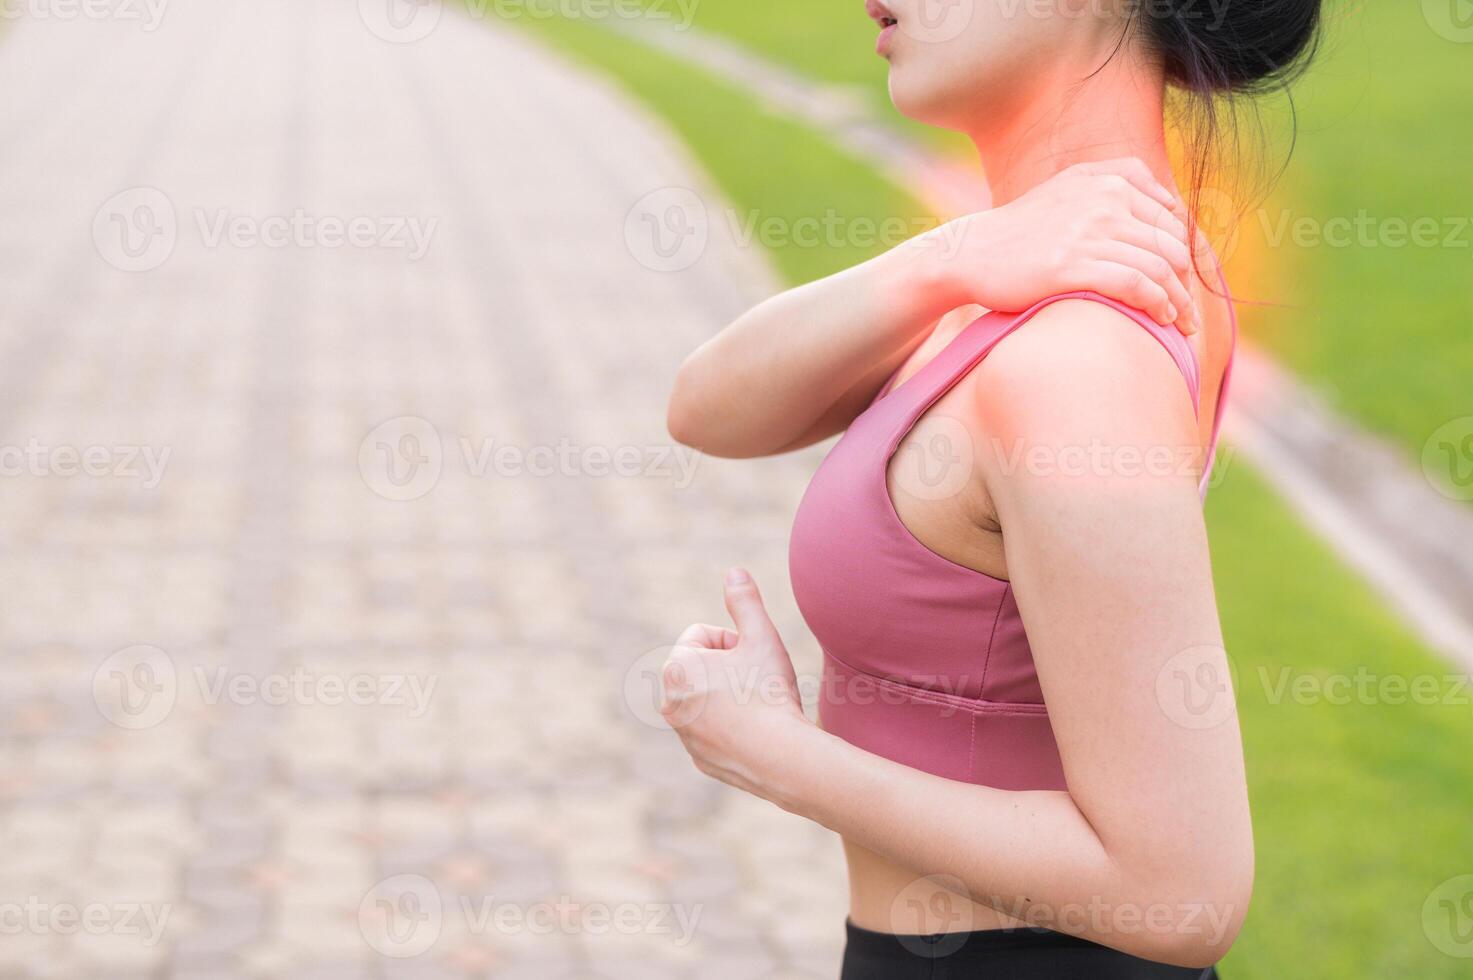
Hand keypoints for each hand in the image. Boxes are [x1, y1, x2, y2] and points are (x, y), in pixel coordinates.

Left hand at [660, 568, 809, 801]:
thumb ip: (745, 601)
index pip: (704, 634)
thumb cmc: (768, 692)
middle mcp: (669, 702)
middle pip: (705, 667)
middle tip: (757, 683)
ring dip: (731, 696)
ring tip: (758, 708)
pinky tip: (757, 733)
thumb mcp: (760, 637)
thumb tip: (734, 571)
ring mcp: (683, 735)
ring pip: (711, 699)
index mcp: (676, 668)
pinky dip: (734, 727)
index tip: (751, 660)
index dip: (735, 641)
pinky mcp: (699, 758)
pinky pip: (717, 731)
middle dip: (730, 668)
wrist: (781, 757)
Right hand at [917, 158, 1201, 333]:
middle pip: (1170, 244)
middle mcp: (1103, 201)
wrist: (971, 253)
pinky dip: (1156, 304)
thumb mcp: (1069, 188)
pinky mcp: (1072, 266)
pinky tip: (1160, 319)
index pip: (1171, 219)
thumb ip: (1116, 183)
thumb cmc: (1023, 231)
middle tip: (1190, 311)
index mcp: (1108, 181)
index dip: (1189, 254)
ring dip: (1178, 300)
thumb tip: (1170, 203)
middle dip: (1188, 281)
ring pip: (1159, 266)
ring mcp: (1088, 232)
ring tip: (1181, 323)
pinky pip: (1135, 284)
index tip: (1189, 282)